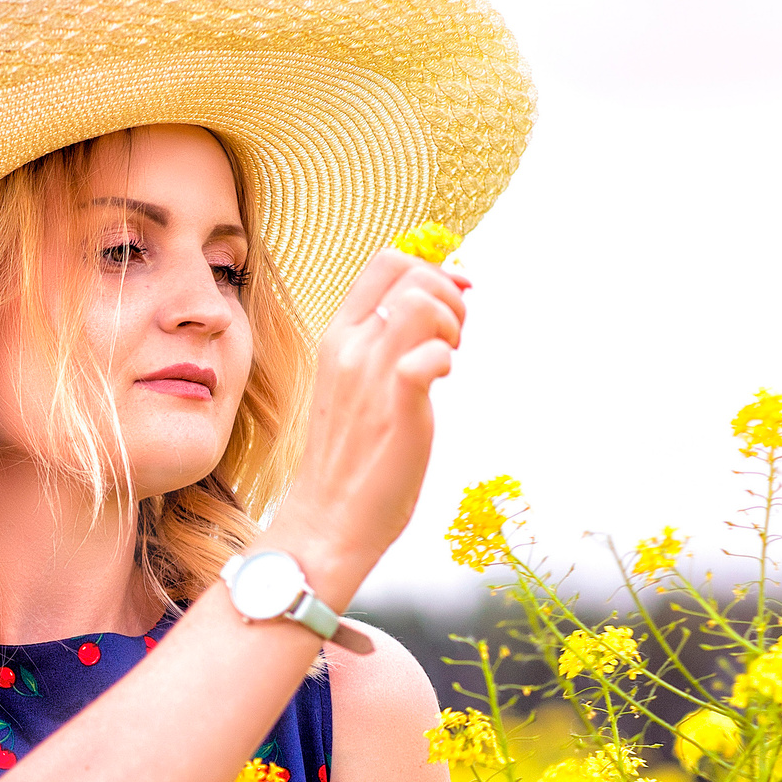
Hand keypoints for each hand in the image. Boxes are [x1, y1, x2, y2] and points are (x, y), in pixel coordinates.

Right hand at [265, 249, 470, 613]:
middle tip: (453, 337)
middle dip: (449, 294)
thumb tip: (428, 309)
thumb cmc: (349, 457)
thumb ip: (380, 345)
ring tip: (448, 357)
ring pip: (422, 303)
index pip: (385, 262)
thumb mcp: (353, 384)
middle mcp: (350, 349)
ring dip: (452, 323)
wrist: (328, 519)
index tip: (451, 300)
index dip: (430, 269)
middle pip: (412, 273)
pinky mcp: (396, 410)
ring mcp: (370, 378)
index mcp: (336, 337)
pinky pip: (426, 357)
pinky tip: (441, 383)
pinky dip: (445, 360)